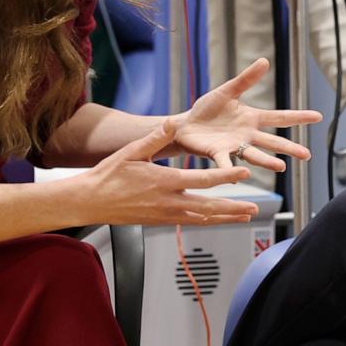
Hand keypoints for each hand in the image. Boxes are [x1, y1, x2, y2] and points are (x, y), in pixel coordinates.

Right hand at [85, 118, 260, 226]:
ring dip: (226, 217)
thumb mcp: (131, 152)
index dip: (226, 177)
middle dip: (234, 207)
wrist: (91, 201)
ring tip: (246, 216)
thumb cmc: (108, 176)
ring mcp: (166, 214)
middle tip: (255, 208)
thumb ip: (155, 138)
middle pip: (209, 206)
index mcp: (164, 182)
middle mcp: (169, 202)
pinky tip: (219, 219)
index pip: (203, 180)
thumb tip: (172, 123)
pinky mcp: (161, 221)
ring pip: (203, 217)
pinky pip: (191, 222)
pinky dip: (209, 220)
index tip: (245, 173)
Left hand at [177, 58, 322, 171]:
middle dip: (290, 148)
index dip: (299, 117)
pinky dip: (231, 170)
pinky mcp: (216, 153)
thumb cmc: (207, 109)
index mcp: (252, 119)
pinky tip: (239, 177)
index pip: (280, 118)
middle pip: (272, 141)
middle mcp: (247, 135)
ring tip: (281, 167)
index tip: (318, 116)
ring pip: (254, 154)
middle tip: (307, 155)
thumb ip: (246, 79)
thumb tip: (265, 61)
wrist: (185, 125)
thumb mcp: (227, 91)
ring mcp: (233, 146)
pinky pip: (225, 162)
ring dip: (267, 161)